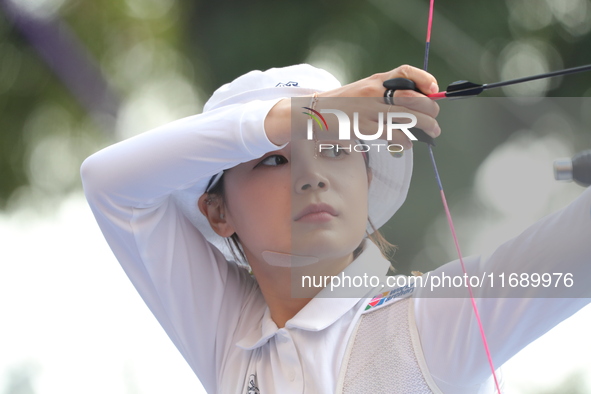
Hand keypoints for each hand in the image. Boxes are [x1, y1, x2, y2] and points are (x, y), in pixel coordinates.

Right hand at [266, 65, 440, 147]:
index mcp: (374, 80)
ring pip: (408, 117)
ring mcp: (368, 110)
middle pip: (413, 97)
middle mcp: (373, 92)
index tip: (434, 90)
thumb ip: (383, 94)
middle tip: (435, 120)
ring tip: (432, 132)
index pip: (405, 71)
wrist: (310, 115)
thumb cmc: (339, 106)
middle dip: (431, 110)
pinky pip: (393, 134)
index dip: (425, 80)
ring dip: (426, 127)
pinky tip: (408, 144)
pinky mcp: (363, 128)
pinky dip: (406, 141)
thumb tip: (414, 104)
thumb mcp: (361, 91)